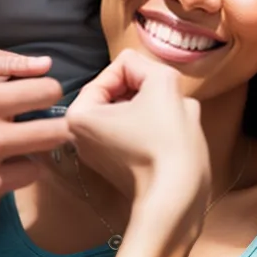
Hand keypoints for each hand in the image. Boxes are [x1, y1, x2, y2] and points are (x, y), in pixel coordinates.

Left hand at [67, 51, 208, 207]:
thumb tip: (136, 68)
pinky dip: (151, 127)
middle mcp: (79, 135)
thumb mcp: (161, 81)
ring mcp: (97, 152)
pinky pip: (133, 129)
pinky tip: (164, 141)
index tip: (157, 94)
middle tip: (165, 107)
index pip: (117, 68)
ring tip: (166, 125)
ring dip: (153, 108)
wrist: (177, 194)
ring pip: (132, 108)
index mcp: (78, 114)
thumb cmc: (165, 138)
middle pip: (122, 89)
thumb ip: (143, 62)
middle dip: (148, 92)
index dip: (144, 74)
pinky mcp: (115, 165)